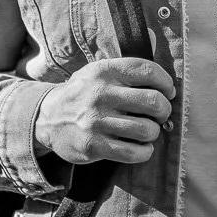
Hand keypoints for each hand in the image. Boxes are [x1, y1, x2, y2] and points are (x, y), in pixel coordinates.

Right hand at [34, 57, 175, 167]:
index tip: (168, 92)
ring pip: (147, 129)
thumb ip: (127, 68)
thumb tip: (161, 63)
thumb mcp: (98, 72)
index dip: (166, 83)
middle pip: (154, 101)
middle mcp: (100, 94)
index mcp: (104, 71)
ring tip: (146, 131)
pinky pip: (134, 152)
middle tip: (159, 114)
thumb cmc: (84, 94)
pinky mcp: (94, 146)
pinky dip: (144, 152)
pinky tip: (140, 147)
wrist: (48, 119)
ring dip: (153, 132)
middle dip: (164, 110)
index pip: (148, 71)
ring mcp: (96, 121)